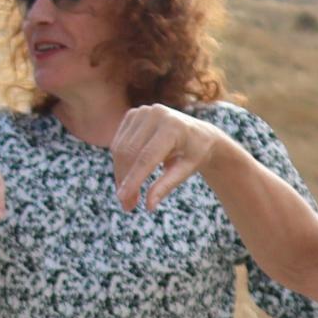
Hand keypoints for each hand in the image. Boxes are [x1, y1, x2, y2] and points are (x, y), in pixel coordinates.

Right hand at [109, 106, 228, 210]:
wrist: (198, 134)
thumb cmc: (195, 153)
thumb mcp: (186, 170)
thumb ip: (166, 185)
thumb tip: (148, 205)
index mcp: (173, 126)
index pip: (147, 158)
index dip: (133, 179)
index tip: (123, 198)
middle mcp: (156, 114)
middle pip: (129, 153)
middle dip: (125, 180)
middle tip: (128, 206)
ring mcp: (142, 111)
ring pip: (119, 149)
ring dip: (120, 175)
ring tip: (129, 197)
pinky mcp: (132, 115)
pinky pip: (118, 143)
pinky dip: (119, 163)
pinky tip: (129, 176)